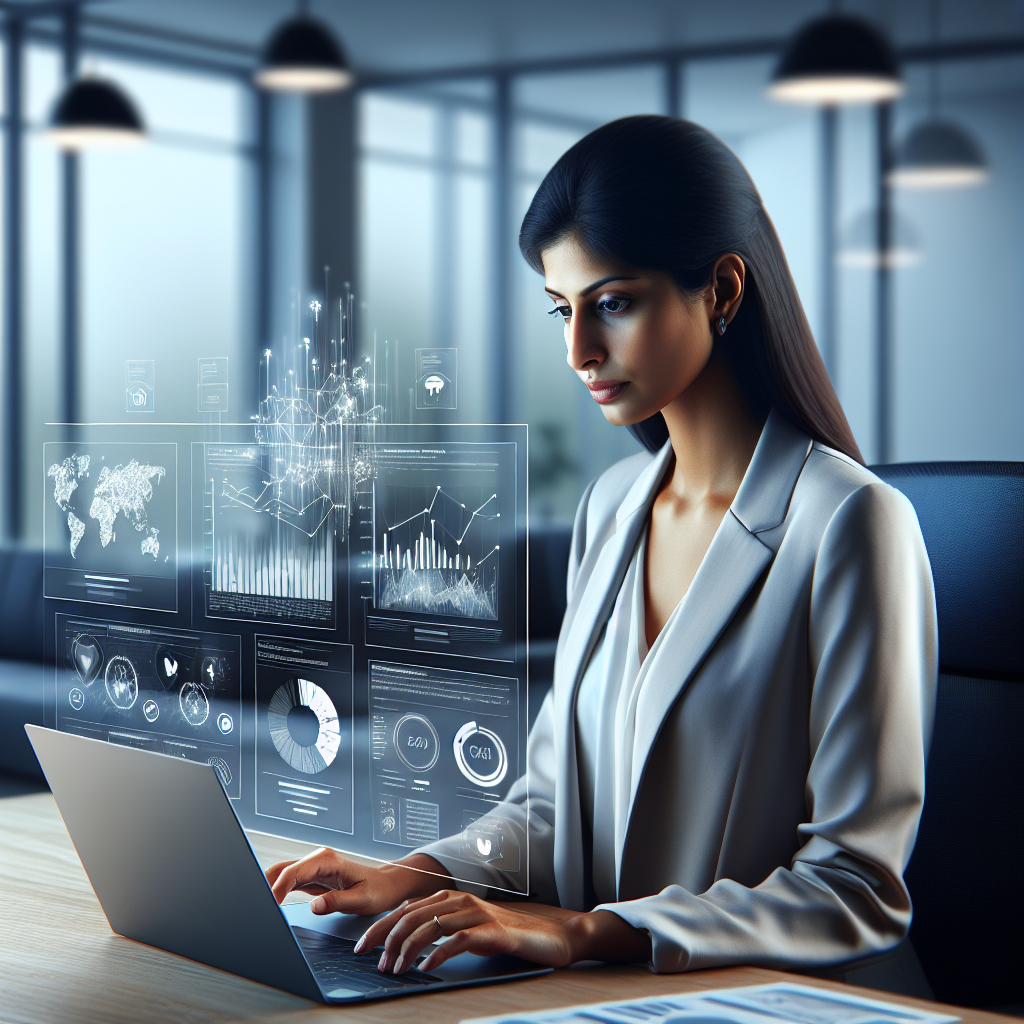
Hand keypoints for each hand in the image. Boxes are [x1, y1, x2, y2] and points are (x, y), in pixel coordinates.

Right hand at [265, 848, 450, 916]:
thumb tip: (314, 906)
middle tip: (254, 906)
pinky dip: (275, 891)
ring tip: (255, 906)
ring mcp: (313, 867)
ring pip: (281, 874)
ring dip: (267, 887)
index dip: (277, 888)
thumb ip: (337, 902)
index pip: (294, 872)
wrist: (386, 885)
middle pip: (282, 869)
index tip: (268, 906)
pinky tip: (268, 903)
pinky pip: (288, 882)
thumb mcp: (361, 900)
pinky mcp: (311, 877)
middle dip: (264, 884)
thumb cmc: (377, 890)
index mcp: (327, 860)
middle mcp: (317, 859)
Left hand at [353, 890, 650, 973]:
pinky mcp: (493, 931)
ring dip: (408, 949)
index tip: (362, 946)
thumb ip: (444, 928)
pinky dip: (438, 952)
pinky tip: (427, 966)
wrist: (552, 935)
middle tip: (376, 963)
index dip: (381, 927)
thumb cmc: (509, 934)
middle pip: (413, 915)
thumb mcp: (470, 929)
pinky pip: (458, 939)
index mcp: (452, 899)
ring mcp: (477, 914)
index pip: (407, 909)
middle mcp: (461, 901)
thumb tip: (409, 940)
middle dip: (388, 939)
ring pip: (431, 925)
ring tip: (396, 969)